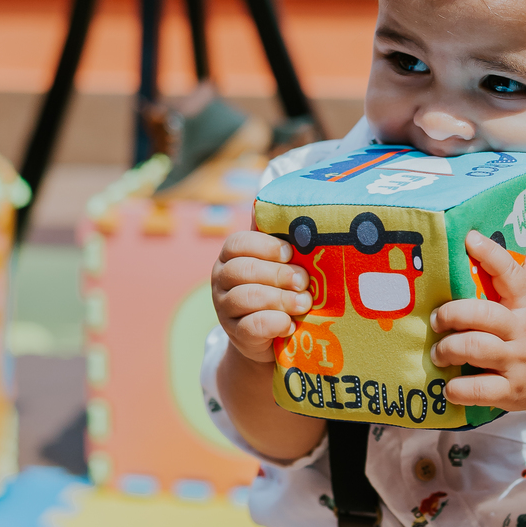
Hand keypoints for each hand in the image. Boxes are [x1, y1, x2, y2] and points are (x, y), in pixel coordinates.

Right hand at [211, 230, 311, 363]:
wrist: (273, 336)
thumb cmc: (280, 289)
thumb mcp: (278, 262)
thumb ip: (276, 234)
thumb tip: (270, 189)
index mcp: (231, 256)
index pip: (238, 243)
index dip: (265, 247)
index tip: (289, 253)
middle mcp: (221, 279)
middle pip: (243, 270)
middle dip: (278, 274)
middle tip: (303, 282)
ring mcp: (225, 308)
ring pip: (246, 297)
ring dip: (281, 299)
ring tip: (304, 303)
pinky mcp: (235, 335)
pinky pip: (252, 326)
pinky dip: (275, 323)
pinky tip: (291, 324)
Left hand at [430, 232, 525, 413]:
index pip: (512, 275)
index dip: (491, 255)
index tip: (470, 239)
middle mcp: (524, 332)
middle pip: (483, 314)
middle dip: (452, 314)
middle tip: (438, 319)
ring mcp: (518, 363)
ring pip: (475, 349)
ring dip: (449, 348)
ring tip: (439, 351)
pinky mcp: (512, 392)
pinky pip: (479, 390)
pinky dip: (458, 389)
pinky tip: (449, 385)